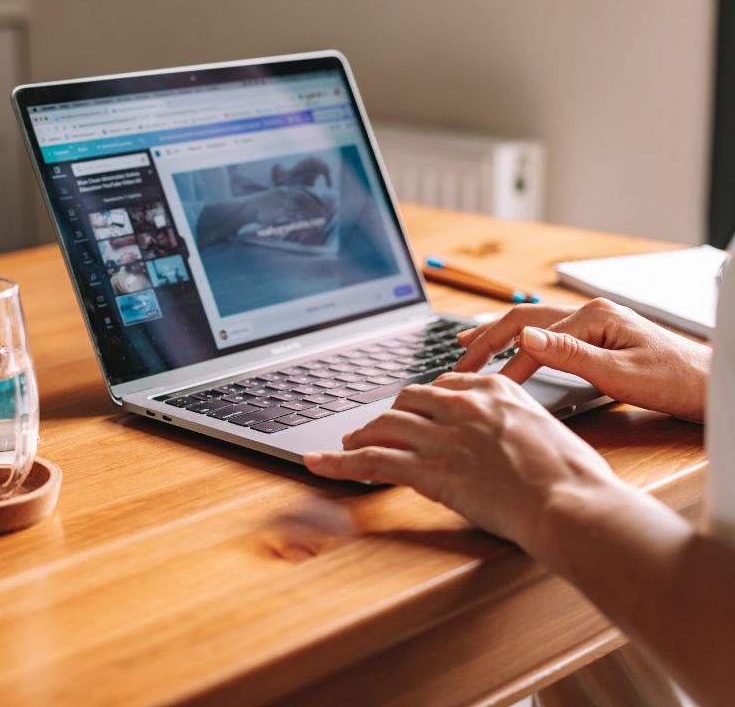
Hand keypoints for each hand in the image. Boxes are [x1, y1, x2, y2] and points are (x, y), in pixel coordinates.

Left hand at [304, 373, 618, 554]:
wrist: (572, 503)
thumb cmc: (571, 477)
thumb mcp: (545, 431)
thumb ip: (513, 423)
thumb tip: (500, 438)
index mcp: (493, 389)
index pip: (441, 386)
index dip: (421, 404)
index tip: (413, 413)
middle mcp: (462, 404)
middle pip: (407, 401)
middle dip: (389, 416)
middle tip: (377, 429)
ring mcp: (442, 435)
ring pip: (384, 426)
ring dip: (361, 435)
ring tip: (347, 444)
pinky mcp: (427, 469)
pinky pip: (370, 460)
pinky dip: (336, 462)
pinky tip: (316, 463)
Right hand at [453, 298, 710, 421]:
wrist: (709, 383)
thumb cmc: (674, 382)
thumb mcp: (619, 374)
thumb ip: (569, 356)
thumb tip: (525, 339)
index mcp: (593, 317)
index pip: (531, 339)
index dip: (503, 366)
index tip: (482, 388)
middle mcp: (590, 313)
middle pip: (523, 319)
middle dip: (487, 339)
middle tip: (458, 360)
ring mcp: (594, 323)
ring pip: (533, 324)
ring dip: (499, 335)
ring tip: (469, 344)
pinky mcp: (598, 336)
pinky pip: (548, 333)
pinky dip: (521, 340)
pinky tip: (511, 346)